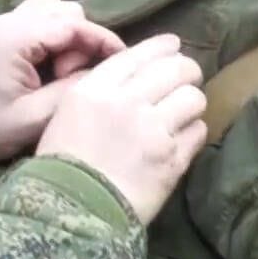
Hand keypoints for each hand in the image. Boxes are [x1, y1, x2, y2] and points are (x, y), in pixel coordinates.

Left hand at [0, 0, 126, 164]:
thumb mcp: (34, 118)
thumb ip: (72, 90)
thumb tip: (102, 71)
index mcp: (14, 37)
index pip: (73, 23)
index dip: (103, 40)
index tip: (121, 62)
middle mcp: (9, 20)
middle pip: (67, 11)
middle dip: (81, 42)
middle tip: (69, 78)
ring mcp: (5, 22)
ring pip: (57, 10)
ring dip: (69, 37)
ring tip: (59, 73)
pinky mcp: (5, 31)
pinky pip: (42, 18)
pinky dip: (55, 35)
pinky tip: (50, 65)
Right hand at [37, 33, 206, 222]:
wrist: (70, 213)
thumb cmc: (59, 165)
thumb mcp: (65, 115)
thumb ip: (97, 92)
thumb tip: (134, 78)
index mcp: (94, 89)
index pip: (139, 54)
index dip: (162, 47)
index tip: (173, 46)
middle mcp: (126, 102)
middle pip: (177, 69)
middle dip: (186, 72)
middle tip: (185, 80)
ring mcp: (153, 130)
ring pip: (194, 98)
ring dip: (190, 104)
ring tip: (181, 114)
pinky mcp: (172, 159)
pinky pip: (198, 132)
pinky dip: (192, 133)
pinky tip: (180, 140)